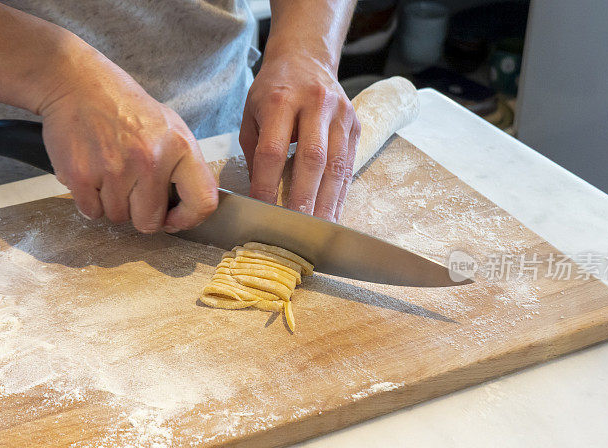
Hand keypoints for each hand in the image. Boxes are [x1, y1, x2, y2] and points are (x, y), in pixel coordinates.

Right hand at [39, 53, 217, 232]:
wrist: (78, 83)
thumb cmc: (125, 108)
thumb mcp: (170, 128)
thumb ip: (182, 169)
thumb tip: (186, 212)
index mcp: (179, 147)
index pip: (203, 202)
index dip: (188, 219)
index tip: (174, 219)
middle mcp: (150, 160)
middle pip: (149, 222)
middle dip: (140, 213)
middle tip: (131, 187)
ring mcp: (114, 169)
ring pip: (118, 217)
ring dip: (112, 203)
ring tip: (109, 170)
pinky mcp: (81, 175)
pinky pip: (91, 211)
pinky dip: (90, 199)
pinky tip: (93, 171)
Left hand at [239, 54, 359, 220]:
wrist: (306, 59)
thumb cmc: (273, 91)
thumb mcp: (252, 115)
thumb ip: (255, 154)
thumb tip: (259, 196)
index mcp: (281, 100)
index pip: (273, 150)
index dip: (267, 183)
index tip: (262, 210)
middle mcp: (315, 104)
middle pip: (312, 159)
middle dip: (304, 198)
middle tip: (297, 228)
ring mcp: (340, 114)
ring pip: (336, 165)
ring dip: (328, 201)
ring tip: (320, 229)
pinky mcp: (355, 125)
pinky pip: (349, 165)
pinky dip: (341, 193)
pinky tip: (334, 213)